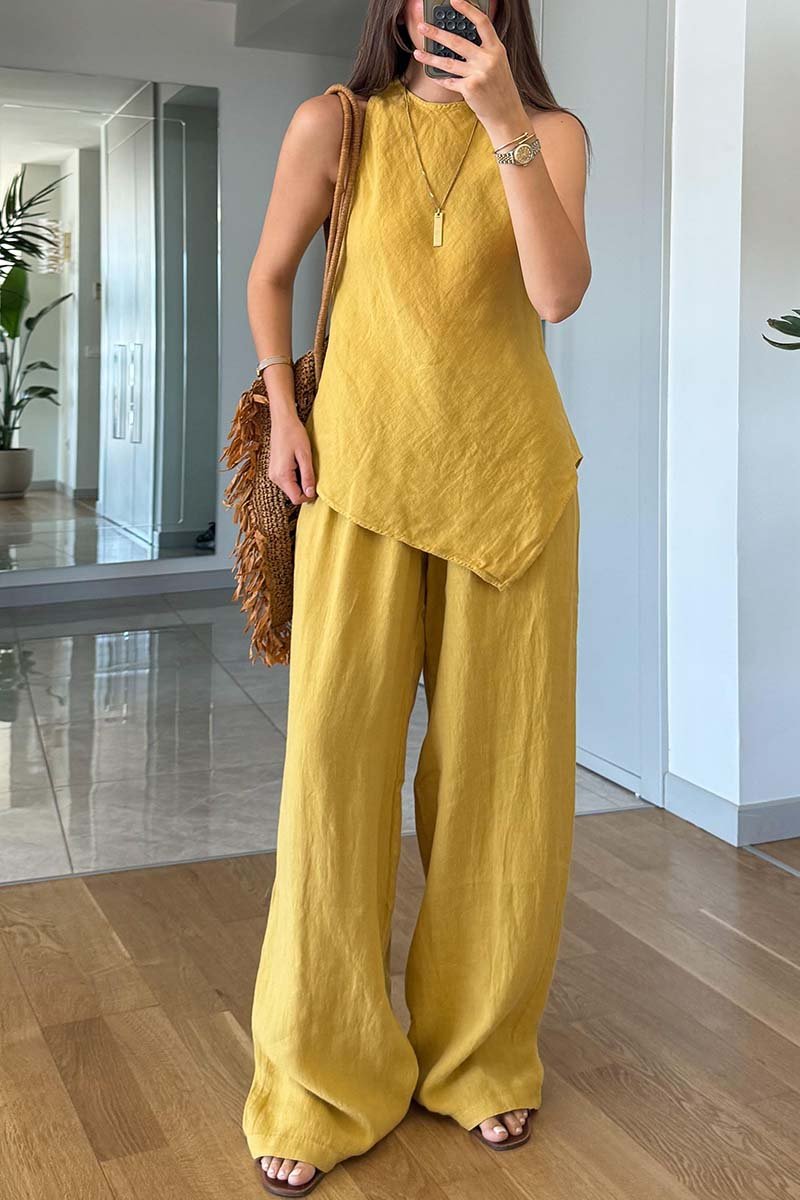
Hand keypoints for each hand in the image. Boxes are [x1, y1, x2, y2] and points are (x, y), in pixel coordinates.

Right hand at [268, 413, 316, 504]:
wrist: (282, 420)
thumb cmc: (294, 434)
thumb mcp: (305, 455)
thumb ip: (308, 476)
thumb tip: (311, 494)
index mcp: (282, 475)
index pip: (296, 498)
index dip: (309, 496)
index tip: (317, 485)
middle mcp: (275, 477)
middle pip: (293, 494)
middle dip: (305, 489)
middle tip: (314, 473)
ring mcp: (273, 473)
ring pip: (290, 488)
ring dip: (301, 482)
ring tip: (306, 466)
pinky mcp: (274, 469)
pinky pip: (287, 481)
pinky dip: (296, 477)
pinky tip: (300, 464)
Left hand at [413, 0, 527, 131]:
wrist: (506, 114)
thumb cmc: (499, 89)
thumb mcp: (497, 65)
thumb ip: (483, 51)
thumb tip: (459, 40)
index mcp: (496, 49)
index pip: (482, 22)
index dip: (468, 9)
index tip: (454, 1)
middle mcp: (488, 59)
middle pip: (457, 41)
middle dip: (437, 33)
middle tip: (423, 26)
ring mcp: (479, 74)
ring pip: (448, 62)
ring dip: (430, 57)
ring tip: (418, 52)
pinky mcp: (470, 88)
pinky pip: (450, 81)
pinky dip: (441, 80)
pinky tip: (434, 76)